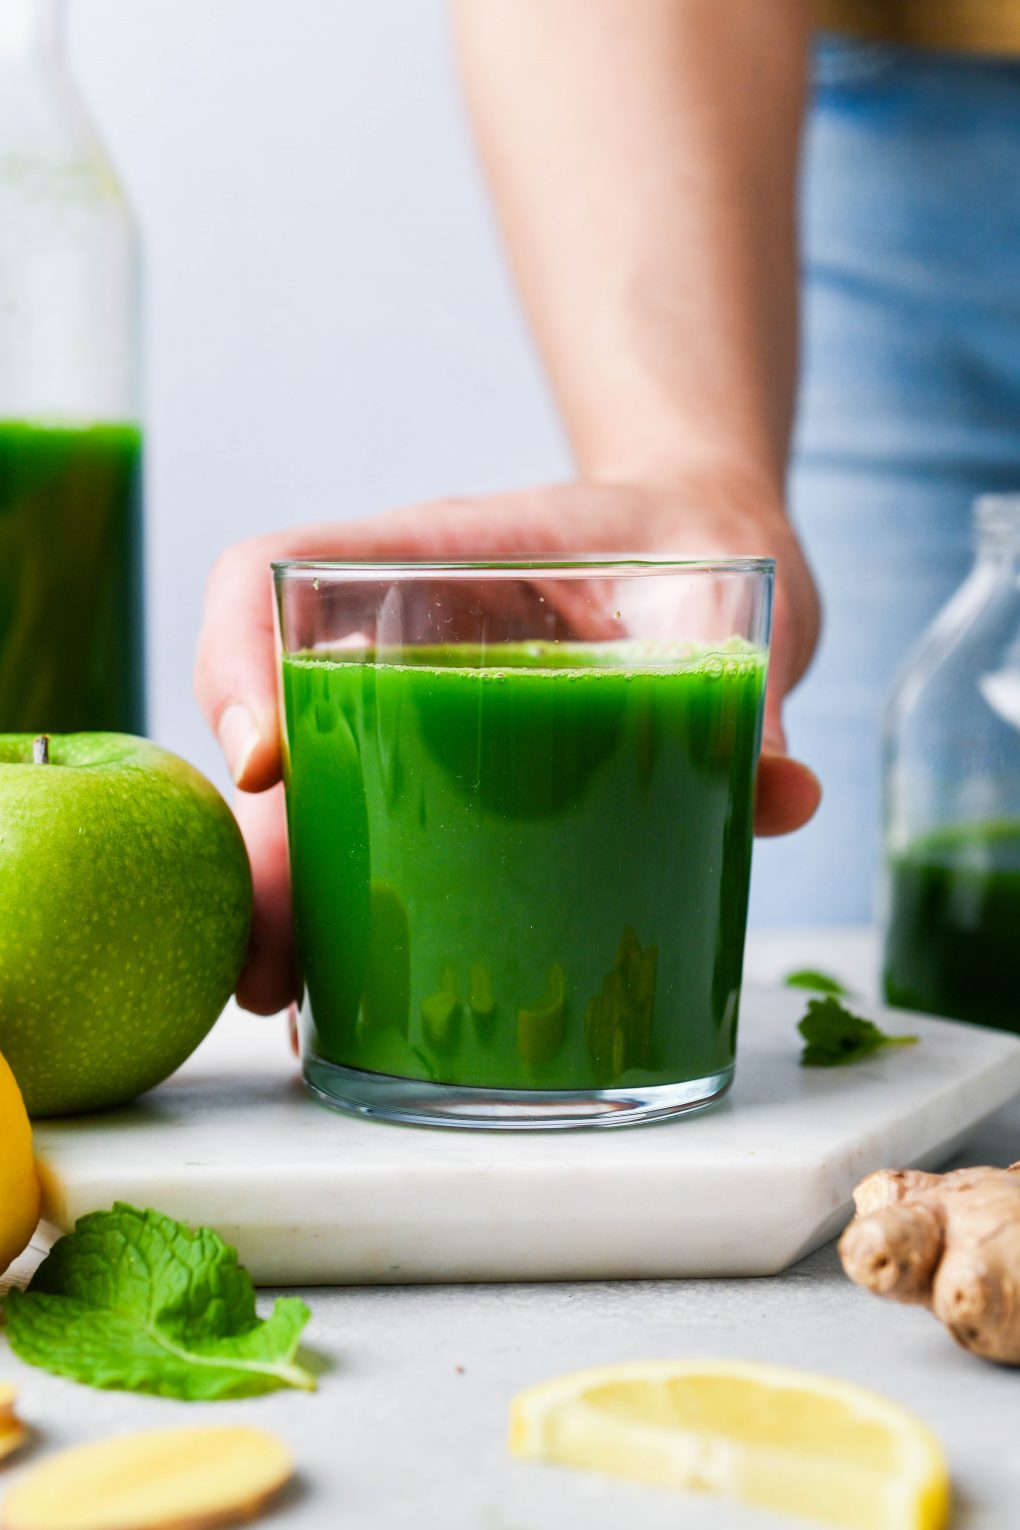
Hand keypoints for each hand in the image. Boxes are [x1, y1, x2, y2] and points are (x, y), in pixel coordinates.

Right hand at [195, 476, 820, 1013]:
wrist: (703, 542)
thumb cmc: (689, 539)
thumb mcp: (720, 582)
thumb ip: (750, 677)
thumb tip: (785, 792)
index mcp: (433, 558)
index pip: (274, 573)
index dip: (237, 657)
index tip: (266, 766)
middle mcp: (398, 638)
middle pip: (280, 730)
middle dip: (263, 851)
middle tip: (268, 964)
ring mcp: (419, 711)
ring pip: (316, 800)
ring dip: (295, 903)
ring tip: (296, 1004)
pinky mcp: (463, 776)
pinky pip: (381, 836)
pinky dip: (361, 914)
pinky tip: (362, 998)